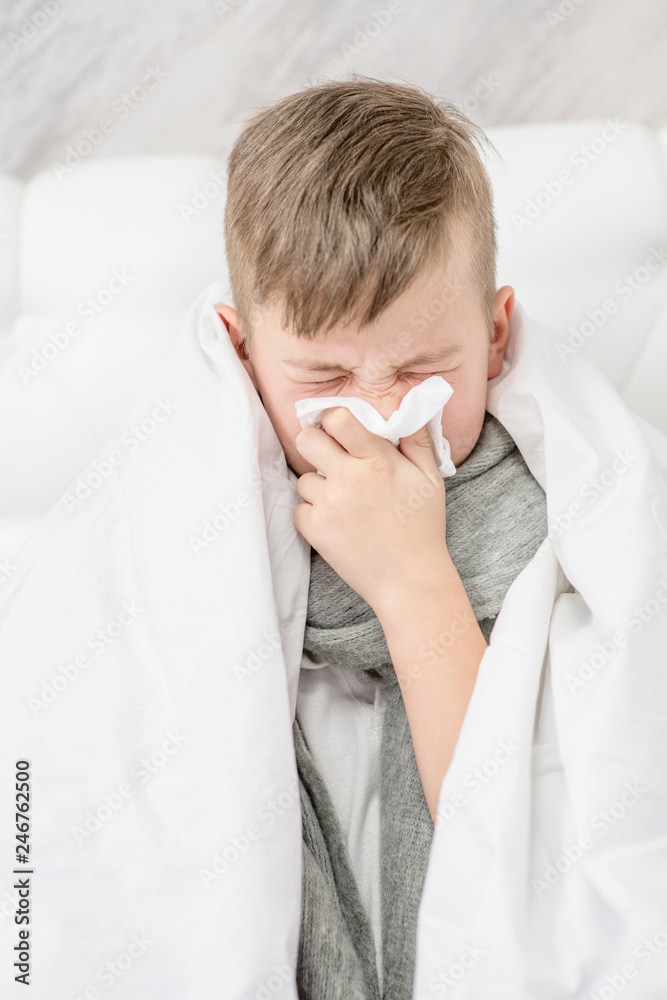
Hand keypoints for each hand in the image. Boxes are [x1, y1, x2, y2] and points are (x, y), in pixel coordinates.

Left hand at [292, 407, 451, 614]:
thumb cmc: (422, 527)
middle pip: (307, 440)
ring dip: (319, 485)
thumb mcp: (429, 478)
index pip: (338, 418)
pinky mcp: (314, 529)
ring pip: (304, 478)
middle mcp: (349, 479)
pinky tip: (337, 523)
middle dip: (315, 444)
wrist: (409, 580)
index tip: (338, 430)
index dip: (334, 420)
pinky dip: (313, 513)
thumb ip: (417, 438)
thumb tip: (410, 403)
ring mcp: (329, 504)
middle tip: (329, 457)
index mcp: (377, 460)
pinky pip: (299, 508)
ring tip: (344, 502)